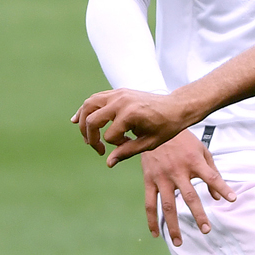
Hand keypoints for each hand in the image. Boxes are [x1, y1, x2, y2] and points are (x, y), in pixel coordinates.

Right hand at [75, 88, 201, 165]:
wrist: (177, 106)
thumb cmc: (166, 126)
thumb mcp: (149, 143)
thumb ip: (127, 152)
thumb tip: (108, 163)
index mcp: (131, 114)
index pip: (109, 136)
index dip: (115, 145)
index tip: (127, 144)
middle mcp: (122, 101)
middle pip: (92, 121)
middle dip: (91, 137)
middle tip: (97, 149)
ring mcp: (118, 94)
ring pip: (89, 106)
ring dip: (84, 122)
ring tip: (87, 137)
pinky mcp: (118, 92)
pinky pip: (95, 98)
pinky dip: (85, 109)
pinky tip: (77, 120)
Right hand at [139, 132, 236, 244]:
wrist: (154, 129)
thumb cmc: (183, 142)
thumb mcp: (202, 152)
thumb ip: (213, 173)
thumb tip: (219, 198)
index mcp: (194, 162)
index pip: (211, 177)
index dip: (222, 187)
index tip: (233, 199)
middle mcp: (178, 171)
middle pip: (189, 197)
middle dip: (198, 214)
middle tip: (207, 230)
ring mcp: (161, 177)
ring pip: (167, 205)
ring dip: (172, 225)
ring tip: (179, 242)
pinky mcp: (148, 181)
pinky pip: (149, 204)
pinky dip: (152, 219)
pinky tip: (156, 234)